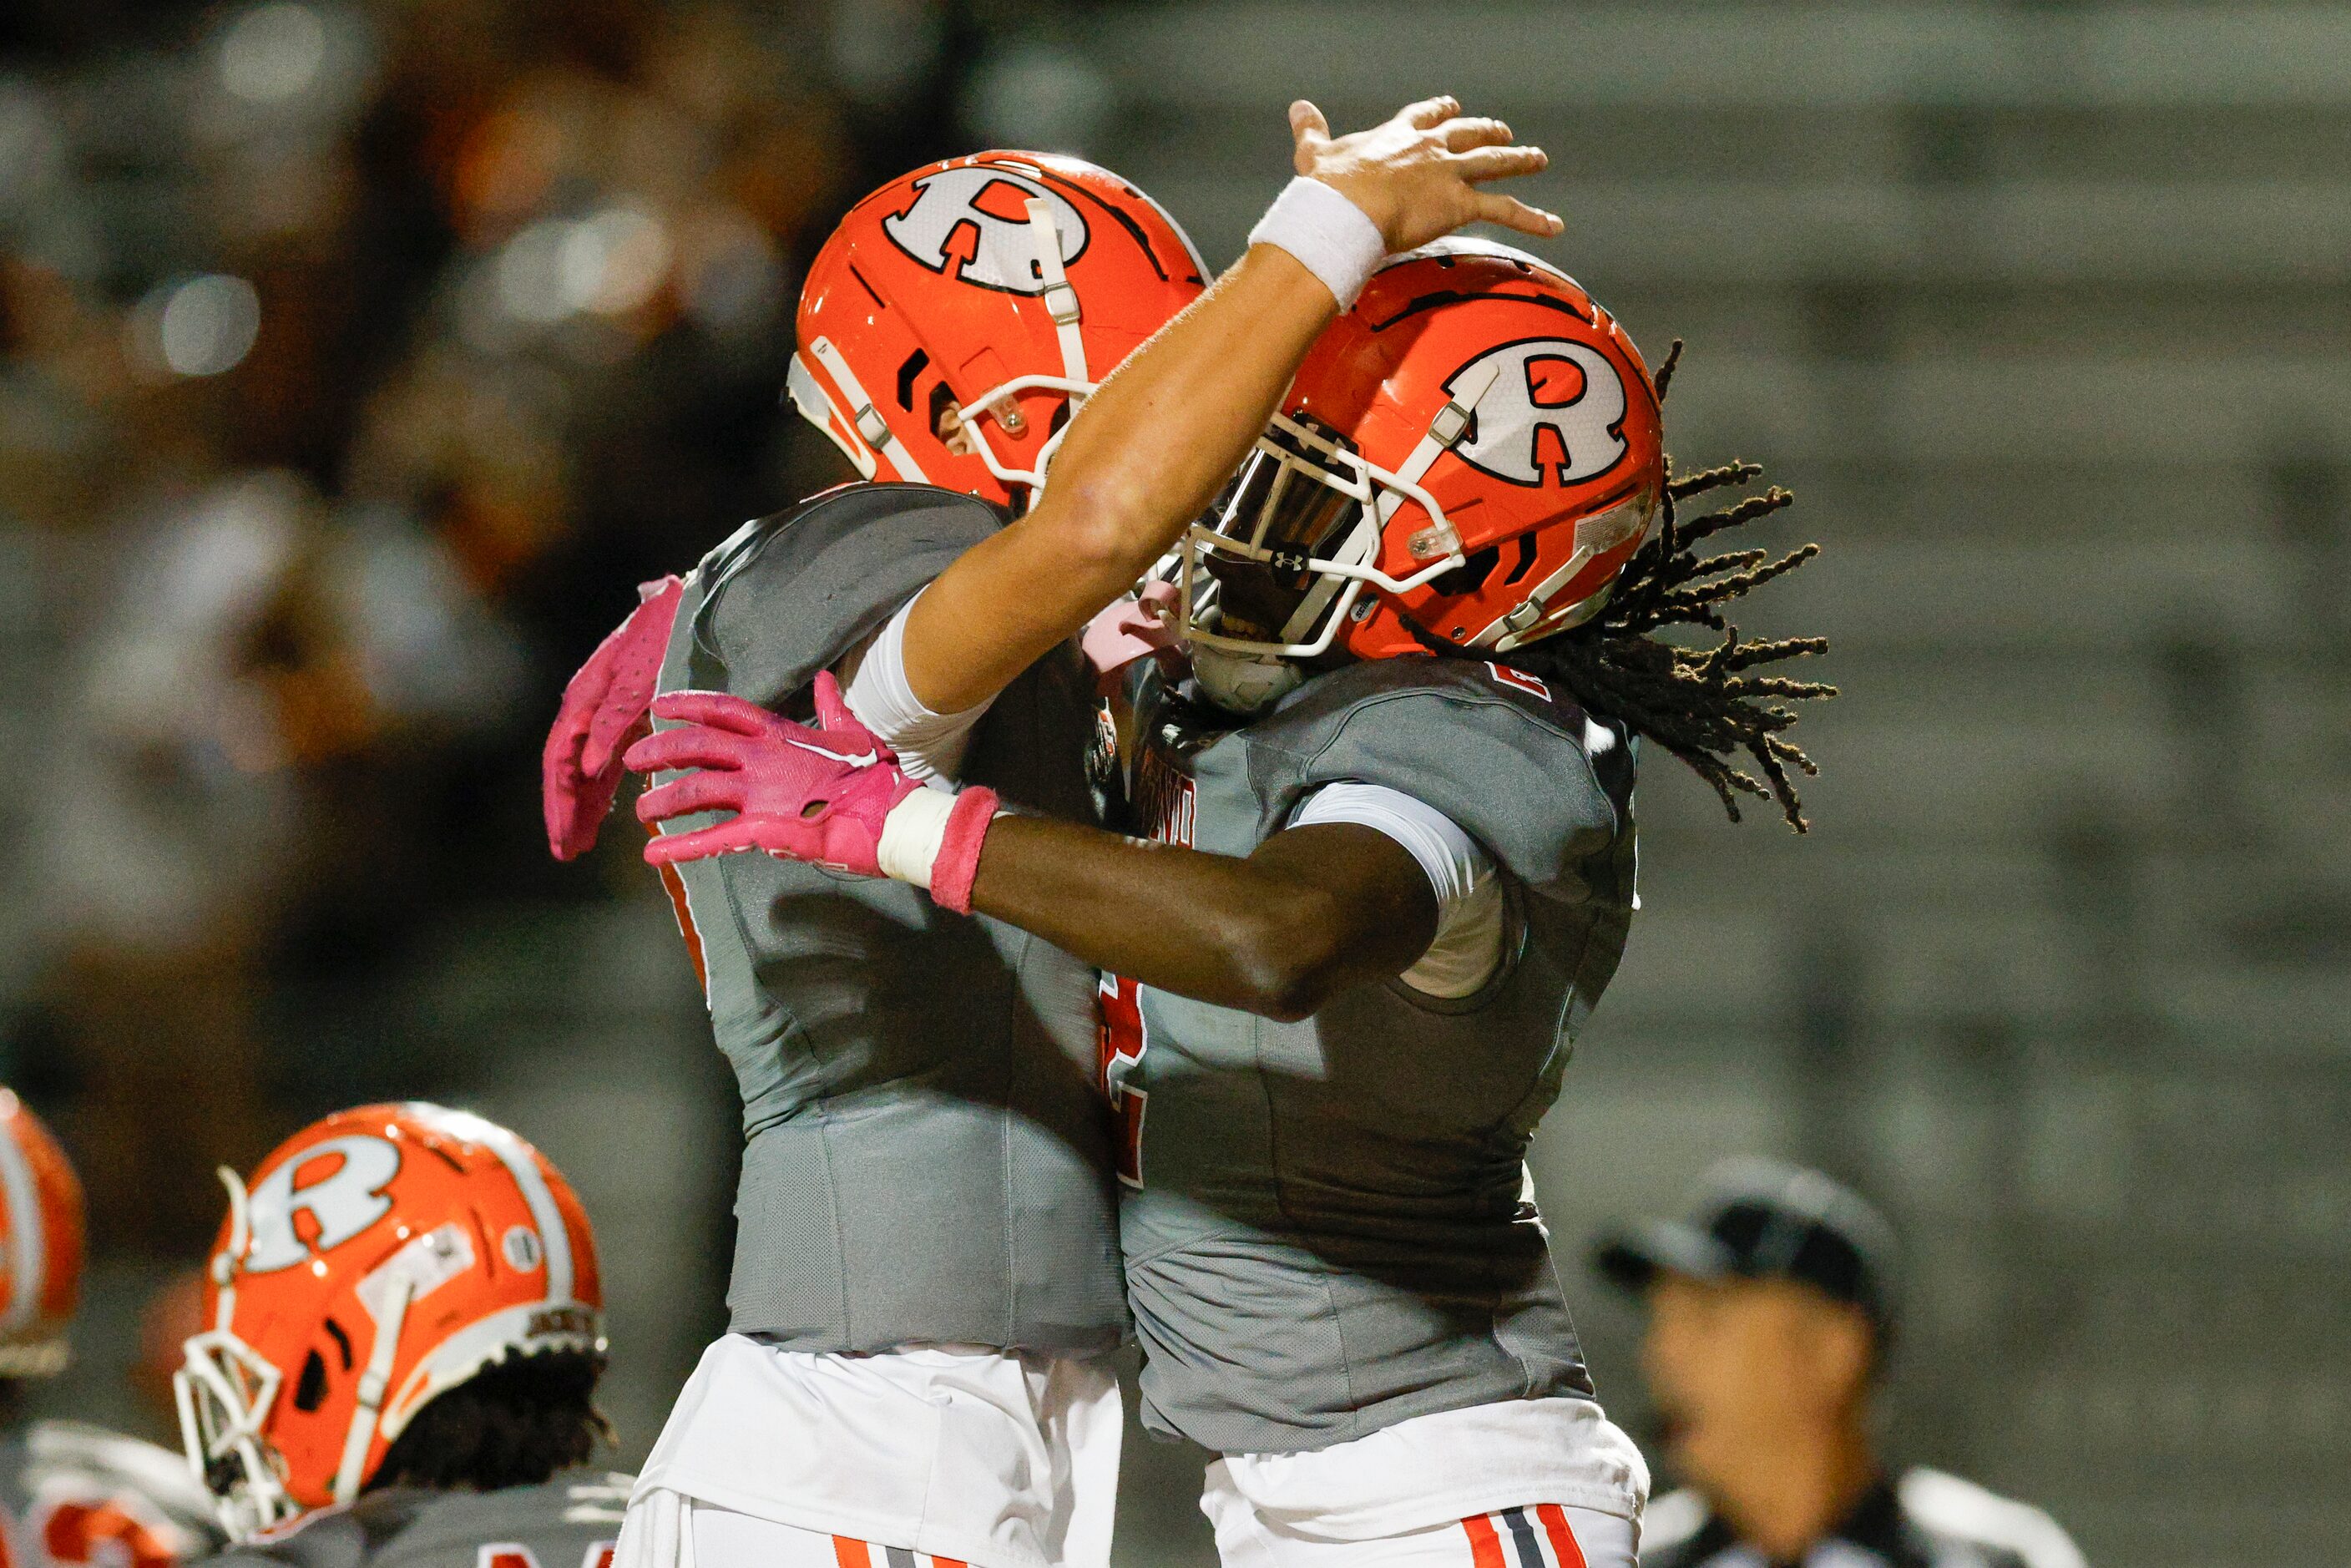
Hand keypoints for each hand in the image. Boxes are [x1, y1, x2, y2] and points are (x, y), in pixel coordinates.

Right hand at [543, 576, 683, 860]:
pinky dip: (601, 787)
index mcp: (584, 697)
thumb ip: (613, 721)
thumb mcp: (639, 678)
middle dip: (565, 810)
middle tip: (566, 851)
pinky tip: (602, 812)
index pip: (559, 759)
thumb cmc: (664, 636)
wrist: (691, 604)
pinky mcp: (627, 715)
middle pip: (566, 769)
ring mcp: (605, 711)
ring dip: (580, 805)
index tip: (562, 838)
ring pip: (584, 767)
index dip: (559, 801)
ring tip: (579, 844)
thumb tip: (586, 769)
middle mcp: (587, 706)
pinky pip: (605, 759)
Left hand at [626, 673, 922, 876]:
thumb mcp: (853, 732)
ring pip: (696, 789)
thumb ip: (831, 706)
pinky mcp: (764, 829)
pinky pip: (714, 838)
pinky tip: (654, 855)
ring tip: (640, 810)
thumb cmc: (878, 778)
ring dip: (663, 799)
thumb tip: (824, 680)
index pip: (724, 711)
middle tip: (632, 759)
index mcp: (781, 734)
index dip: (688, 705)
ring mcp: (762, 793)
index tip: (660, 706)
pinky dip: (681, 848)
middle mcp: (764, 758)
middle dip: (659, 750)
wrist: (893, 817)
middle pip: (697, 745)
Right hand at [1289, 95, 1558, 252]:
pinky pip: (1505, 210)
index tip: (1451, 107)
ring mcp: (1449, 175)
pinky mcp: (1460, 205)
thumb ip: (1311, 131)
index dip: (1440, 112)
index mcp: (1397, 135)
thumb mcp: (1314, 153)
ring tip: (1537, 158)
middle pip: (1468, 133)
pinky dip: (1533, 218)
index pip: (1426, 116)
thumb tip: (1298, 109)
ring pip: (1494, 163)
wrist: (1344, 211)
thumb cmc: (1327, 188)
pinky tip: (1555, 225)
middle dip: (1487, 132)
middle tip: (1503, 132)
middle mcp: (1430, 149)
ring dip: (1519, 160)